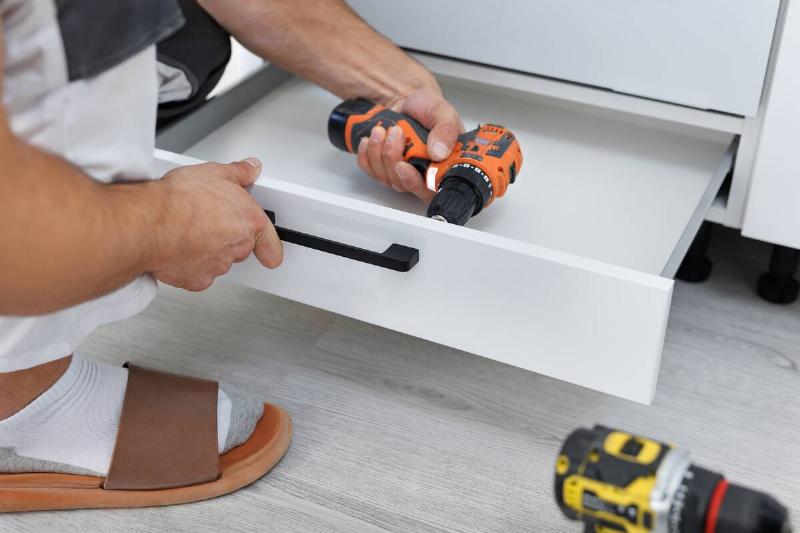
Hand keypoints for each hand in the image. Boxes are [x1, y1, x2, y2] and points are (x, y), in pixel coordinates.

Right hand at [149, 158, 282, 290]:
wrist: (151, 223)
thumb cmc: (179, 200)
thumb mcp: (214, 173)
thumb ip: (238, 172)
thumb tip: (251, 169)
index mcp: (248, 221)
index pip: (271, 243)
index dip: (270, 247)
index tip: (270, 250)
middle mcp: (237, 247)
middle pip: (240, 247)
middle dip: (227, 237)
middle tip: (208, 221)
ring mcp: (218, 266)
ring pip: (218, 261)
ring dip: (208, 250)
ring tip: (188, 231)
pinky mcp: (197, 280)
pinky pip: (198, 274)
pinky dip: (189, 265)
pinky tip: (178, 248)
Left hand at [356, 89, 463, 201]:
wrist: (406, 101)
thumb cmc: (427, 109)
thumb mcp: (443, 113)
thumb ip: (446, 131)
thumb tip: (439, 153)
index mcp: (442, 166)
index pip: (431, 191)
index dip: (415, 184)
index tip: (404, 165)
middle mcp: (422, 175)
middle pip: (404, 185)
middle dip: (393, 159)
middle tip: (395, 133)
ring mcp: (402, 175)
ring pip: (385, 178)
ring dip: (379, 152)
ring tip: (383, 130)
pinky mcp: (383, 170)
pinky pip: (370, 171)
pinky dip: (366, 154)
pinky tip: (371, 140)